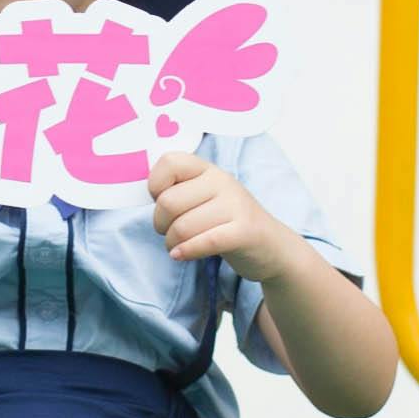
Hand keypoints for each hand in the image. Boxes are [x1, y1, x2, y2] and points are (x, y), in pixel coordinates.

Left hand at [147, 147, 293, 279]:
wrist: (272, 247)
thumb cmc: (229, 222)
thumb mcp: (207, 197)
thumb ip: (181, 189)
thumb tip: (146, 190)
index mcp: (209, 169)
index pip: (169, 162)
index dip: (155, 185)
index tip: (162, 201)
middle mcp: (222, 182)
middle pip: (169, 202)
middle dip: (160, 223)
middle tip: (169, 231)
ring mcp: (236, 206)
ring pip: (182, 227)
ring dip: (172, 243)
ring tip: (178, 246)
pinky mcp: (244, 232)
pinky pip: (203, 241)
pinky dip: (186, 251)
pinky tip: (181, 255)